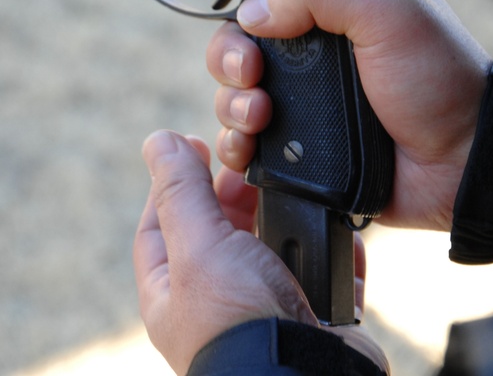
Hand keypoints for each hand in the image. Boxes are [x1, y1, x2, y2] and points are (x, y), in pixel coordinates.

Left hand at [134, 130, 386, 372]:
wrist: (305, 375)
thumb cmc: (240, 320)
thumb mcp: (199, 244)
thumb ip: (181, 191)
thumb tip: (157, 139)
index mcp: (174, 292)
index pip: (160, 224)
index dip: (174, 181)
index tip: (196, 145)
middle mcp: (216, 302)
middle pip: (219, 231)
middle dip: (235, 194)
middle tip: (251, 164)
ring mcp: (266, 308)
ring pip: (274, 248)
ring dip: (287, 218)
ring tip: (294, 188)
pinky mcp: (313, 314)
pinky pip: (323, 269)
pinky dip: (330, 246)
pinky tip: (335, 225)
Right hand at [156, 0, 490, 230]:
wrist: (464, 159)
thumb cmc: (441, 78)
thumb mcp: (388, 10)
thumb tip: (254, 13)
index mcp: (331, 0)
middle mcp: (311, 45)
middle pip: (232, 37)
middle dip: (224, 53)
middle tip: (248, 70)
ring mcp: (303, 97)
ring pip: (230, 90)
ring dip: (230, 100)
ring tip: (259, 113)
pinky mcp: (300, 145)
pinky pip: (244, 140)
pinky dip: (236, 143)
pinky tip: (250, 147)